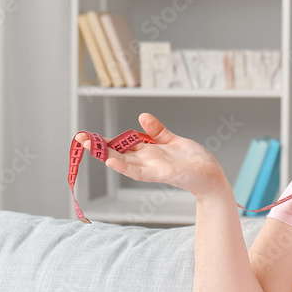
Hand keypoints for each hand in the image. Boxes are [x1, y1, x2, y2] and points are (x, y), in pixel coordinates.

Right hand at [74, 113, 228, 199]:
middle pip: (119, 154)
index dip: (105, 140)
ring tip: (90, 148)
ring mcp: (154, 168)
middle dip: (99, 147)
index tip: (87, 134)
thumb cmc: (195, 161)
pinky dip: (126, 167)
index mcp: (149, 152)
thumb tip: (142, 116)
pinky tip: (113, 161)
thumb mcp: (174, 140)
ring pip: (126, 163)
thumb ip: (157, 131)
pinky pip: (141, 171)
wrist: (212, 176)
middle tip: (79, 139)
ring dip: (108, 156)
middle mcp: (148, 161)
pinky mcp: (163, 173)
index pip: (122, 145)